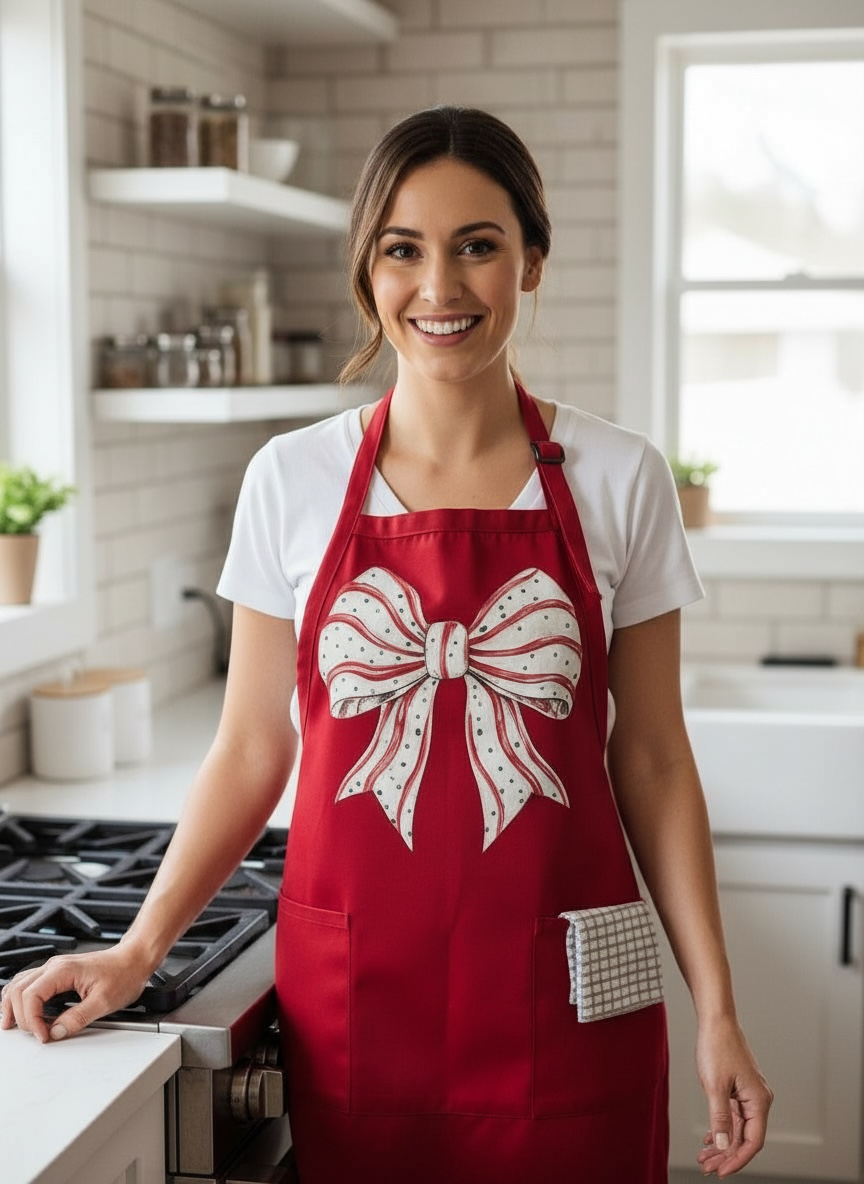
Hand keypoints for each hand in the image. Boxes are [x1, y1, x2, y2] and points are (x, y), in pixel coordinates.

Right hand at [0, 944, 151, 1043]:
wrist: (135, 959)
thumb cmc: (124, 974)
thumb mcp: (104, 1001)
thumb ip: (78, 1018)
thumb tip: (55, 1032)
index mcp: (63, 970)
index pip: (30, 995)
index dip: (31, 1020)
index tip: (44, 1036)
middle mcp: (54, 966)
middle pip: (19, 990)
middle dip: (21, 1016)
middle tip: (36, 1034)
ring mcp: (54, 968)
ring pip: (19, 985)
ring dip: (13, 1006)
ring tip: (14, 1026)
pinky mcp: (58, 973)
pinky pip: (29, 983)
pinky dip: (20, 998)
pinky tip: (21, 1011)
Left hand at [695, 1017, 773, 1176]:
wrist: (716, 1021)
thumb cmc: (717, 1046)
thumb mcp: (715, 1086)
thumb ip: (720, 1118)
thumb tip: (724, 1146)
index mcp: (758, 1100)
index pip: (752, 1141)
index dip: (737, 1159)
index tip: (721, 1171)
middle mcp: (758, 1099)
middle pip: (745, 1137)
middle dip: (726, 1155)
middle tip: (707, 1167)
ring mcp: (750, 1094)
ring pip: (738, 1128)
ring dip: (722, 1144)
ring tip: (704, 1157)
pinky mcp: (740, 1089)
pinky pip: (734, 1116)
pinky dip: (722, 1129)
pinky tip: (710, 1139)